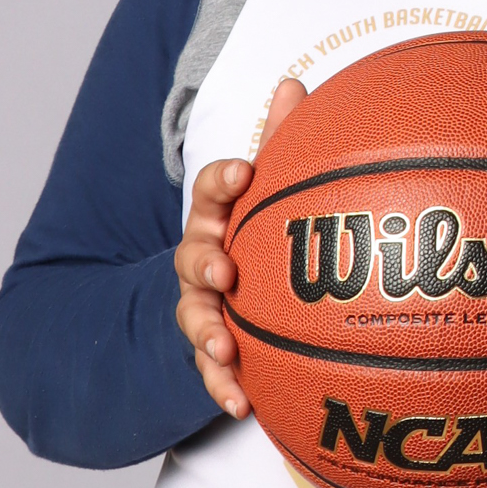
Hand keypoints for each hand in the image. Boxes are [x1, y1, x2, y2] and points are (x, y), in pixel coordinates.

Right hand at [173, 79, 307, 416]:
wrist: (238, 290)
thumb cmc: (263, 228)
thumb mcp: (276, 186)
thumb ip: (284, 140)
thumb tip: (295, 82)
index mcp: (220, 215)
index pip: (210, 189)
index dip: (223, 179)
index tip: (243, 173)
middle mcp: (204, 258)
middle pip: (191, 256)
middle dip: (205, 262)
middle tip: (227, 272)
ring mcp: (203, 304)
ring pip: (194, 315)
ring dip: (207, 331)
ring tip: (226, 347)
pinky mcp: (213, 347)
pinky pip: (210, 370)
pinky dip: (222, 387)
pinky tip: (241, 406)